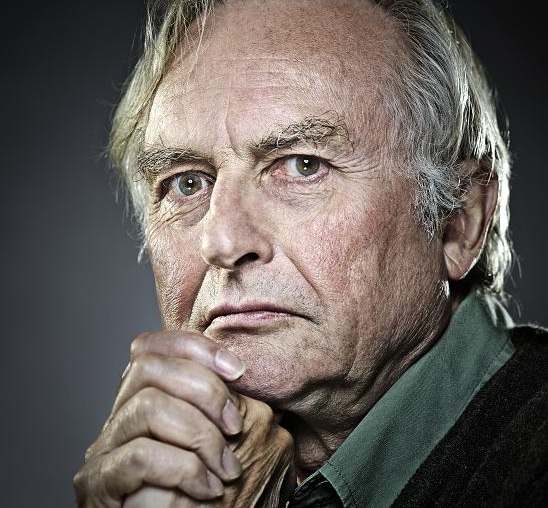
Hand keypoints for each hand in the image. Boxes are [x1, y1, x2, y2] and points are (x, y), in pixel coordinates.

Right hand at [73, 331, 294, 506]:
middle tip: (236, 427)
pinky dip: (183, 469)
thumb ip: (221, 406)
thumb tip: (238, 370)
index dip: (195, 347)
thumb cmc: (211, 497)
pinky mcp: (97, 484)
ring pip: (147, 406)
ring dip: (199, 434)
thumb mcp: (221, 439)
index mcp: (145, 401)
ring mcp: (105, 449)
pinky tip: (208, 489)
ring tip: (226, 469)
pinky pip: (139, 455)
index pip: (152, 347)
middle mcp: (120, 418)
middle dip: (204, 389)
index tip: (238, 370)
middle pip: (148, 366)